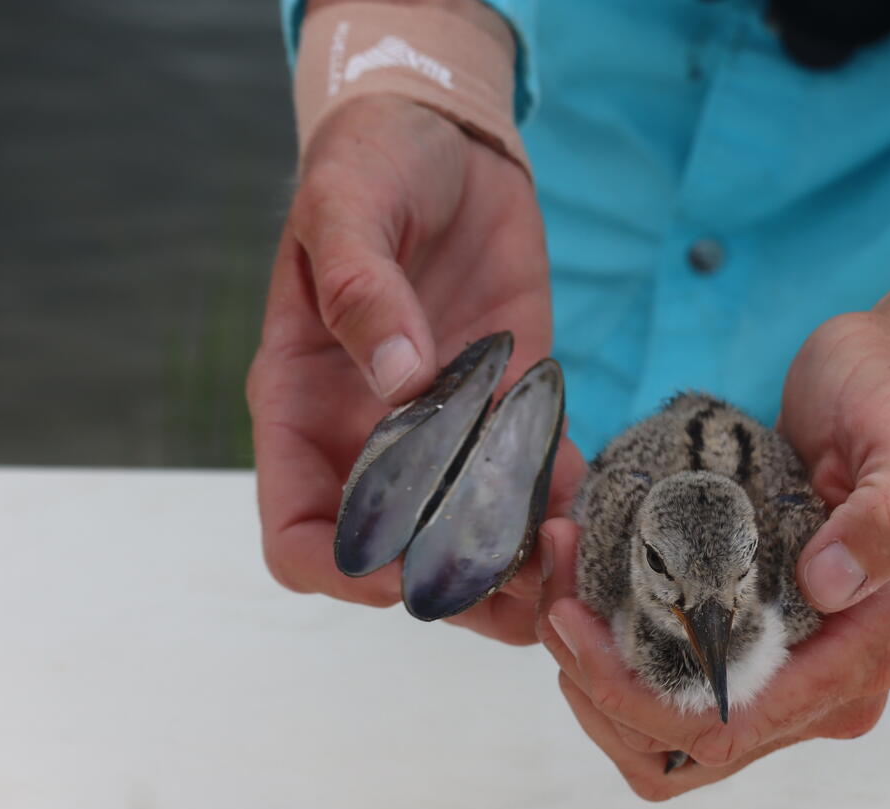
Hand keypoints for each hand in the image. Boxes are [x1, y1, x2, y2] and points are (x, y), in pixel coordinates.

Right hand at [246, 94, 582, 643]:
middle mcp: (371, 439)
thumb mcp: (349, 207)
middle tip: (518, 587)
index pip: (298, 535)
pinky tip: (591, 508)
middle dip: (452, 589)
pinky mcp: (509, 409)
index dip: (342, 572)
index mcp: (306, 408)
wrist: (446, 139)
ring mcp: (444, 432)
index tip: (403, 573)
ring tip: (566, 566)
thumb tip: (398, 383)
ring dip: (516, 571)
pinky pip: (533, 484)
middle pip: (396, 560)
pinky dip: (561, 509)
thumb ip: (361, 292)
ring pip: (470, 541)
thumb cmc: (372, 163)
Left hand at [533, 173, 889, 796]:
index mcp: (868, 652)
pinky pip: (667, 698)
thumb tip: (830, 586)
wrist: (883, 380)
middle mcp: (831, 684)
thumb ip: (887, 517)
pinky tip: (586, 600)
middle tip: (556, 602)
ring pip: (666, 740)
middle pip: (689, 748)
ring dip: (598, 687)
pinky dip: (613, 668)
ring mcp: (789, 673)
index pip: (734, 726)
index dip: (636, 695)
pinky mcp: (751, 648)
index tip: (573, 617)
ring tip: (561, 597)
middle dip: (603, 691)